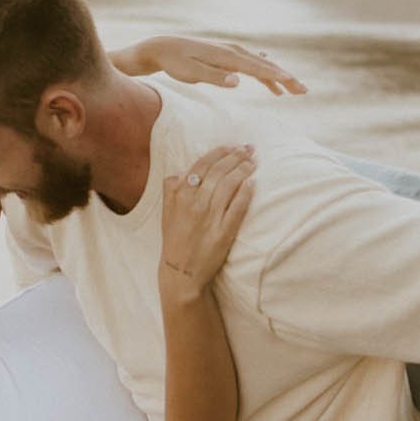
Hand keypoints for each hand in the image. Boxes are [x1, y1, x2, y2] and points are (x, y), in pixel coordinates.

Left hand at [121, 34, 305, 95]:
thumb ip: (214, 77)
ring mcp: (231, 51)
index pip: (257, 68)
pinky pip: (251, 64)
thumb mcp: (191, 72)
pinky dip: (263, 73)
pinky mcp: (227, 55)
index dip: (276, 76)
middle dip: (286, 77)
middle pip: (265, 65)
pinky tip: (271, 76)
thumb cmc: (175, 62)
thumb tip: (238, 81)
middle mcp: (233, 50)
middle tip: (304, 90)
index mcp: (227, 55)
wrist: (164, 47)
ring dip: (278, 76)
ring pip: (260, 65)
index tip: (293, 83)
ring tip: (294, 89)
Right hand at [160, 146, 256, 294]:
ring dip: (243, 170)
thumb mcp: (166, 213)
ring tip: (253, 163)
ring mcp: (210, 218)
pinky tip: (252, 183)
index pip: (202, 166)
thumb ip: (171, 191)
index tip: (232, 147)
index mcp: (180, 196)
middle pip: (219, 172)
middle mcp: (195, 203)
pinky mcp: (224, 233)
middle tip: (249, 150)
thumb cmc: (175, 241)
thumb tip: (179, 173)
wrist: (181, 273)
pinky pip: (238, 208)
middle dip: (236, 156)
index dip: (219, 153)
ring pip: (229, 185)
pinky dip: (245, 193)